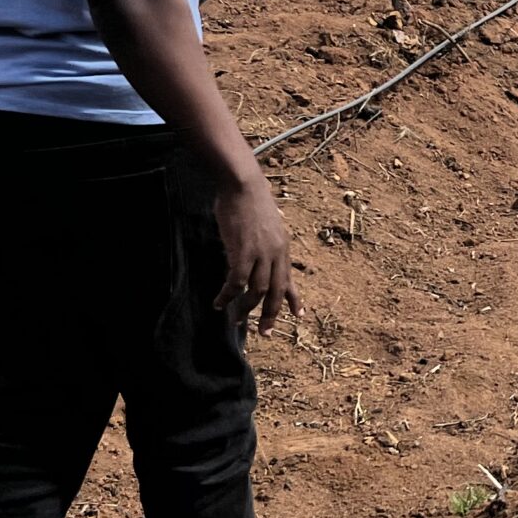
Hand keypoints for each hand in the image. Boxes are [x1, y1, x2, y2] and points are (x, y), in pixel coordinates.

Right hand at [213, 175, 300, 333]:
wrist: (244, 185)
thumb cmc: (250, 201)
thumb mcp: (266, 225)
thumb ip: (265, 243)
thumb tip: (256, 256)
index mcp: (283, 248)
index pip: (290, 279)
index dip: (294, 299)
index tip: (298, 316)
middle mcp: (277, 253)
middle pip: (276, 291)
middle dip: (270, 314)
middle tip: (263, 331)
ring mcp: (261, 253)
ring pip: (257, 291)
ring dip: (246, 309)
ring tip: (236, 320)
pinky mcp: (243, 251)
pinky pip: (237, 281)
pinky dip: (228, 295)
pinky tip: (219, 302)